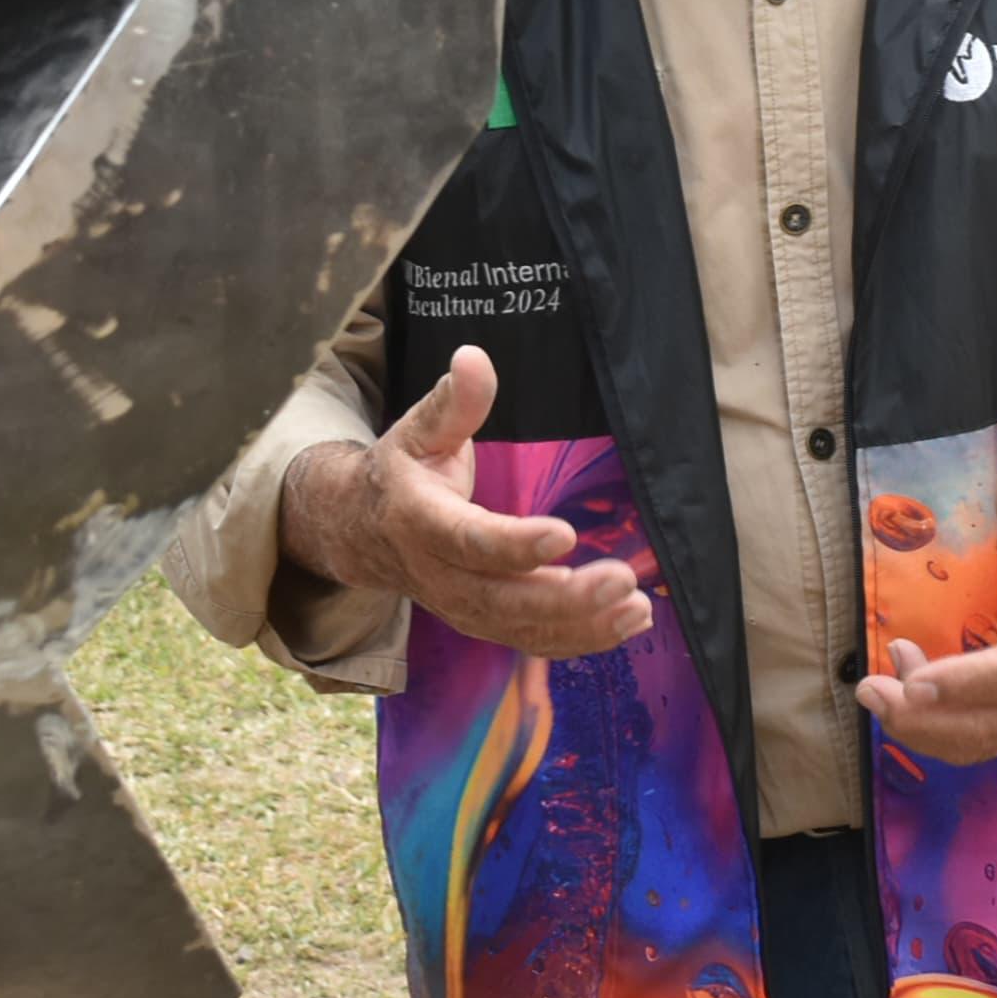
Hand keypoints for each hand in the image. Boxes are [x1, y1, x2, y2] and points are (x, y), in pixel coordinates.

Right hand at [279, 345, 650, 657]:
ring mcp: (459, 607)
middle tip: (621, 580)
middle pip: (501, 599)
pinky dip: (579, 639)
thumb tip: (474, 357)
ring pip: (519, 628)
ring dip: (582, 625)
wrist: (361, 531)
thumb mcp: (418, 430)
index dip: (515, 543)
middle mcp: (438, 574)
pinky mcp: (482, 622)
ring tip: (635, 608)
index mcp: (420, 521)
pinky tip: (625, 623)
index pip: (469, 540)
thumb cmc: (402, 471)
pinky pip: (529, 640)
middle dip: (565, 598)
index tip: (565, 533)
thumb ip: (453, 401)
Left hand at [854, 469, 996, 765]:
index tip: (916, 683)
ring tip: (876, 691)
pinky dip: (936, 732)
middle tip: (870, 689)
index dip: (967, 682)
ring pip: (983, 741)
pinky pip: (982, 741)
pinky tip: (904, 697)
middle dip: (925, 718)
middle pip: (991, 722)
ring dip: (923, 729)